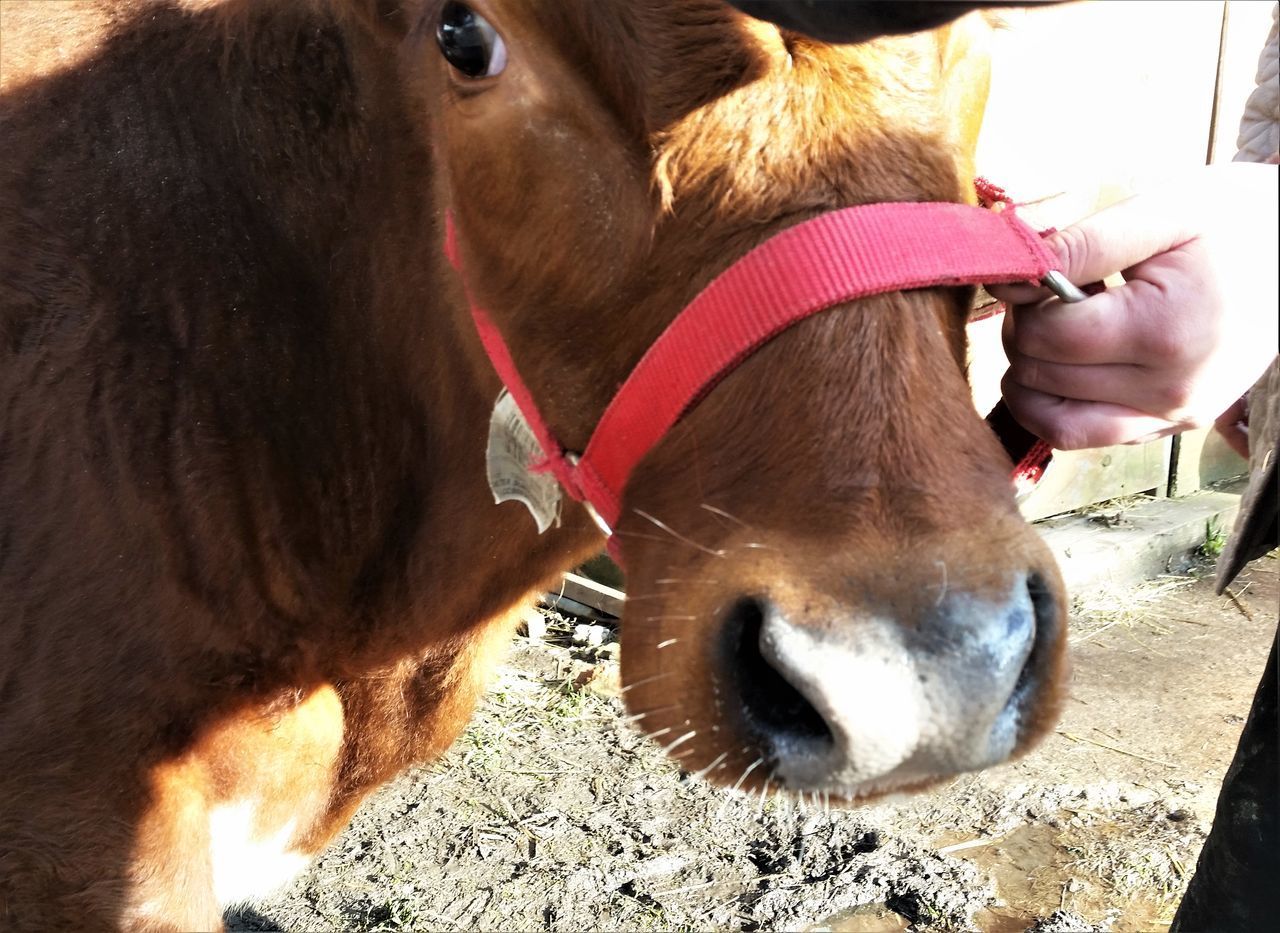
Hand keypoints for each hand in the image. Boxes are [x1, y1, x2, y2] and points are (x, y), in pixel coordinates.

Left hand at [988, 163, 1278, 450]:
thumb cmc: (1234, 222)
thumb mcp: (1162, 212)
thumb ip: (1081, 243)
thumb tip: (1007, 275)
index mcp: (1164, 330)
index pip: (1044, 335)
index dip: (1025, 301)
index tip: (1044, 274)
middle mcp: (1169, 389)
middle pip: (1040, 376)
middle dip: (1025, 333)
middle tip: (1051, 297)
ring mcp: (1171, 417)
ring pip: (1049, 418)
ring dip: (1030, 375)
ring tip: (1058, 332)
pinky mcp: (1169, 429)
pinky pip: (1080, 437)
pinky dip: (1053, 406)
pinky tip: (1064, 365)